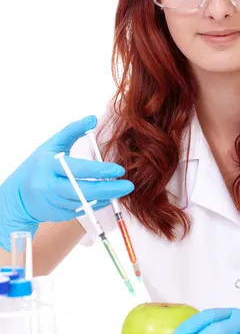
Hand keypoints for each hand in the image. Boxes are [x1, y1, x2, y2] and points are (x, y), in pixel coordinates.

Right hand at [0, 115, 133, 250]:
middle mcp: (48, 186)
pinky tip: (104, 198)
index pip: (77, 169)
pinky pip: (81, 211)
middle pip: (83, 190)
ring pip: (84, 203)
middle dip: (108, 189)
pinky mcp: (57, 215)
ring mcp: (52, 203)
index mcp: (48, 166)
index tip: (118, 170)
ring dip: (104, 197)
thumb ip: (72, 130)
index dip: (99, 170)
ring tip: (119, 190)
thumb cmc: (38, 166)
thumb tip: (93, 118)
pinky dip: (94, 205)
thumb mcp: (52, 145)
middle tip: (128, 186)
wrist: (17, 195)